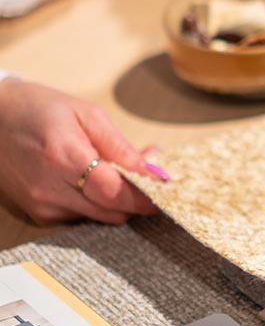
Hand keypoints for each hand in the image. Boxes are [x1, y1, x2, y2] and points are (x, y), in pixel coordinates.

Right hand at [0, 79, 163, 224]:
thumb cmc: (40, 108)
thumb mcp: (86, 114)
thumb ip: (121, 147)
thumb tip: (155, 171)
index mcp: (63, 156)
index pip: (113, 191)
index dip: (143, 197)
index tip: (165, 194)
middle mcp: (49, 188)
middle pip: (110, 211)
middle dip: (134, 198)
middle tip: (145, 175)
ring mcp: (41, 205)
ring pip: (98, 216)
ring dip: (114, 200)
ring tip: (112, 170)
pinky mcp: (38, 214)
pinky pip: (81, 216)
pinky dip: (94, 202)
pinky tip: (88, 179)